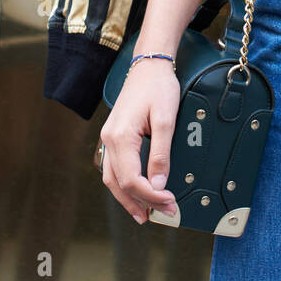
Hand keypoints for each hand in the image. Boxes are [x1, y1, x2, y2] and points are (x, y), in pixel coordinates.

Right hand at [100, 57, 180, 223]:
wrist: (148, 66)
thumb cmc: (158, 87)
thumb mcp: (165, 119)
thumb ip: (161, 153)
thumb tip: (160, 183)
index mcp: (121, 136)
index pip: (132, 179)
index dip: (151, 195)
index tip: (171, 202)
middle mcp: (109, 139)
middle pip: (119, 183)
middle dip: (141, 202)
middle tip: (164, 214)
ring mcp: (109, 138)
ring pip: (112, 179)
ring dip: (128, 198)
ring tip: (145, 214)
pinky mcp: (114, 137)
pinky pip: (114, 168)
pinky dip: (124, 185)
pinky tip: (136, 192)